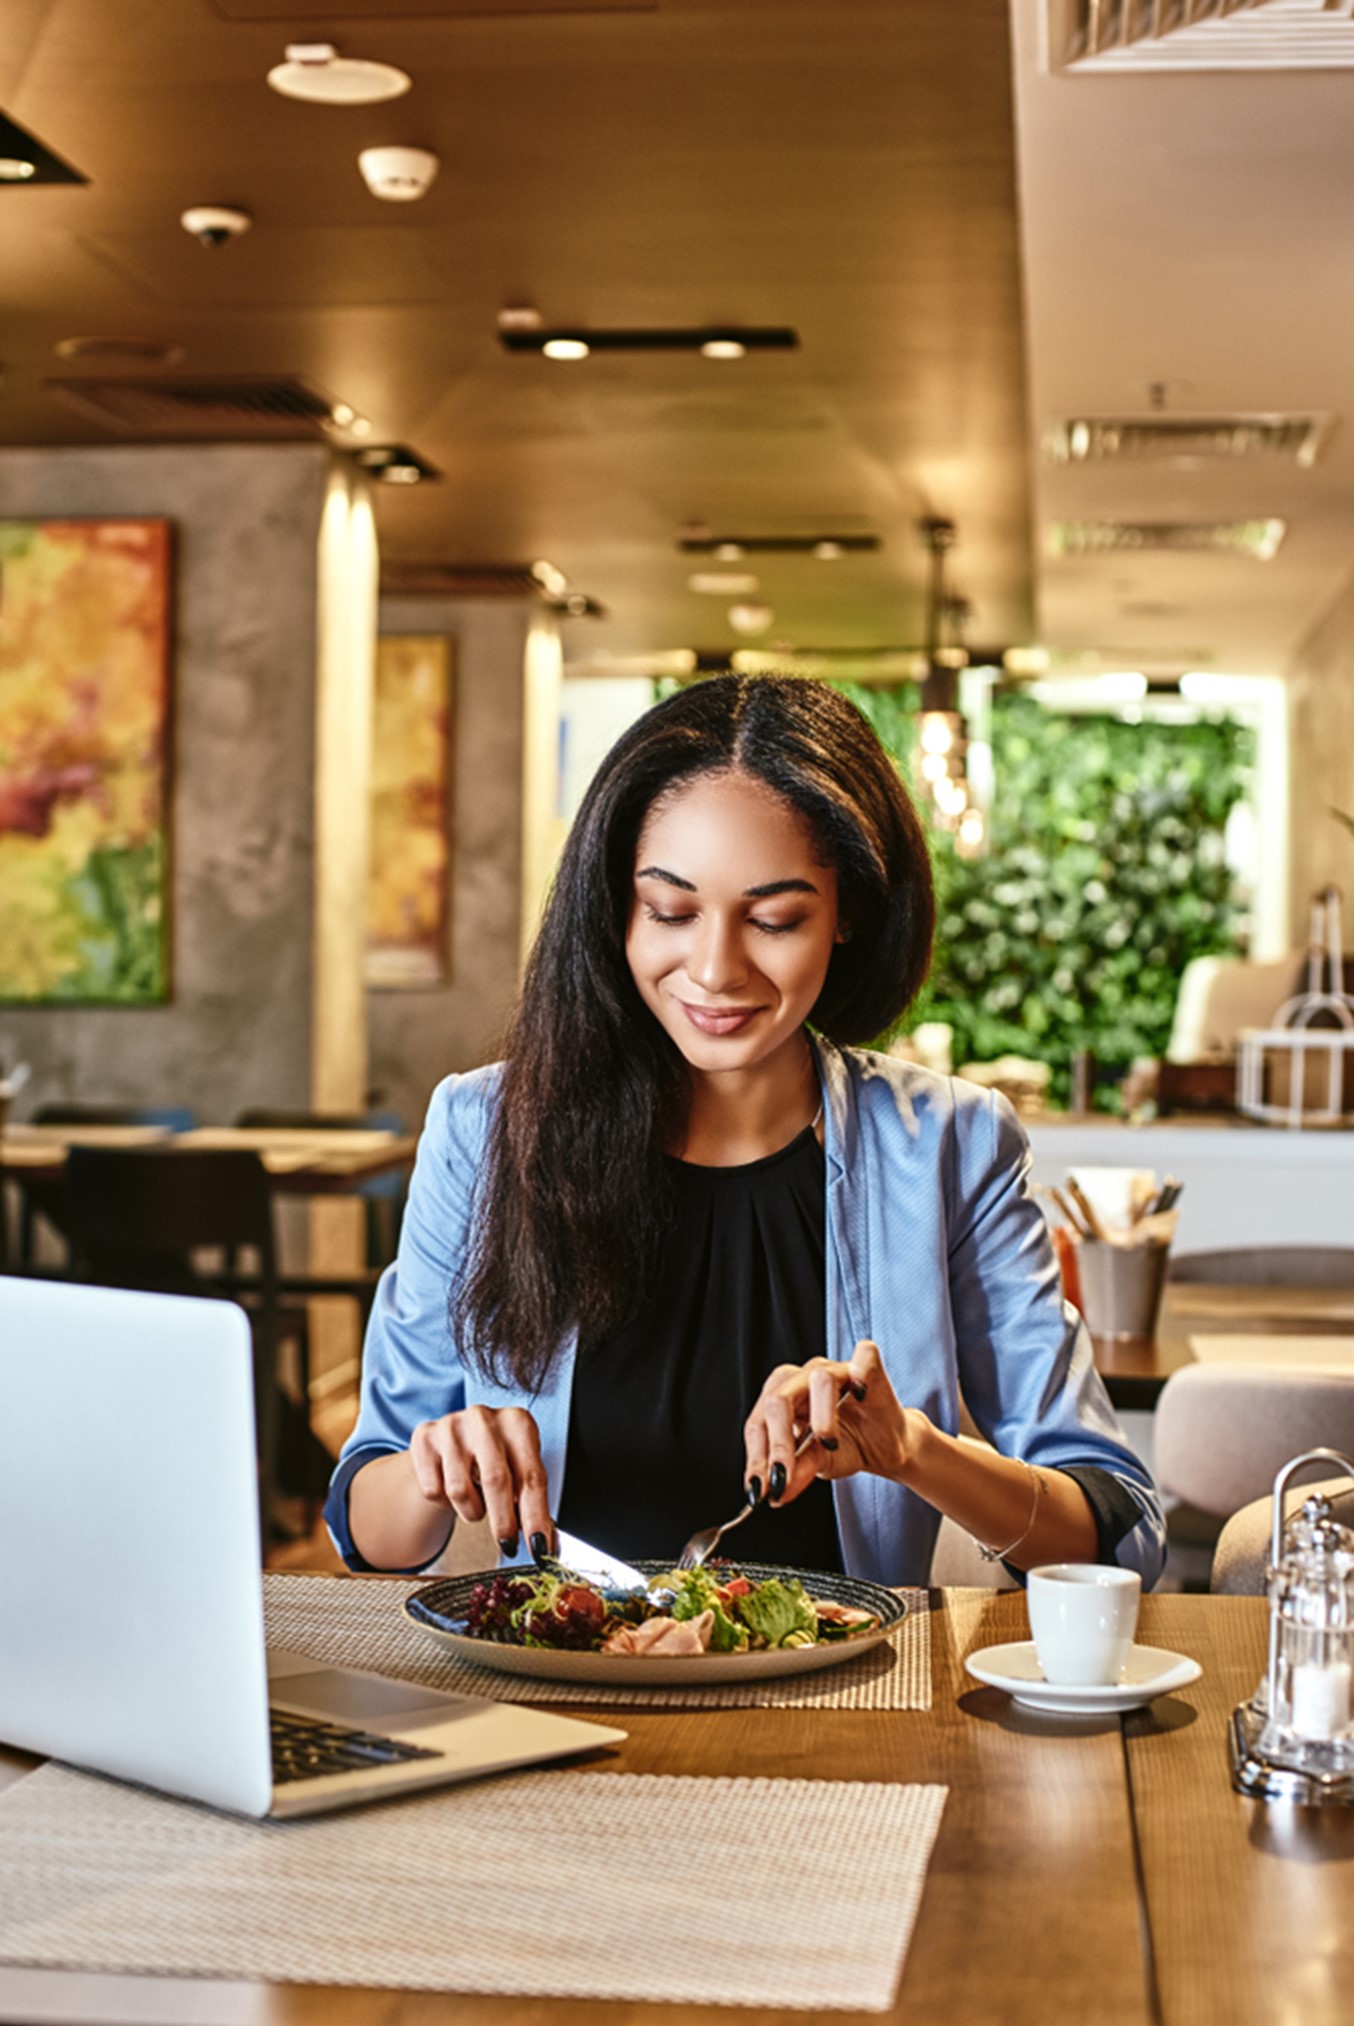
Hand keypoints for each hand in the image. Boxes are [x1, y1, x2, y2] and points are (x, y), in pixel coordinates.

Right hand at [407, 1405, 551, 1557]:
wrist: (452, 1442)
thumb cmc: (494, 1459)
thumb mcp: (518, 1471)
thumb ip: (531, 1502)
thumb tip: (546, 1543)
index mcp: (518, 1422)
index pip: (531, 1476)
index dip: (536, 1516)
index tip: (539, 1547)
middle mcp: (484, 1418)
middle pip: (495, 1480)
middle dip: (503, 1521)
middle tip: (508, 1545)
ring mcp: (452, 1426)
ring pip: (459, 1490)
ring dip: (471, 1511)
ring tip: (477, 1504)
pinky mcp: (424, 1437)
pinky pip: (432, 1490)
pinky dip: (444, 1502)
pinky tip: (451, 1488)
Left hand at [743, 1340, 926, 1507]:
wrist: (888, 1446)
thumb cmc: (848, 1446)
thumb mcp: (819, 1464)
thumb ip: (796, 1473)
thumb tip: (774, 1495)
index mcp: (782, 1400)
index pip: (758, 1423)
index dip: (756, 1457)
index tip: (758, 1491)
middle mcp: (803, 1379)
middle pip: (778, 1399)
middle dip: (777, 1443)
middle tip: (782, 1476)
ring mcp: (836, 1369)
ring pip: (818, 1379)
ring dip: (821, 1416)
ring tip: (829, 1442)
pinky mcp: (869, 1365)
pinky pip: (864, 1356)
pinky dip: (861, 1372)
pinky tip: (861, 1393)